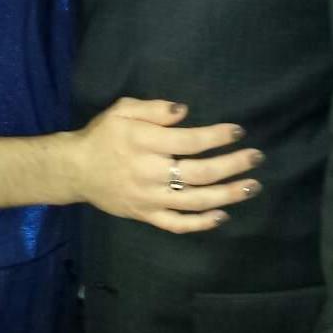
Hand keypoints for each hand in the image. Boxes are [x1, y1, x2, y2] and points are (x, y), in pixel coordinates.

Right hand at [70, 97, 263, 233]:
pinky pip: (177, 224)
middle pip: (199, 173)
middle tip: (256, 157)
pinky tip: (222, 215)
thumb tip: (185, 111)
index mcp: (145, 143)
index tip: (238, 131)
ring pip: (194, 201)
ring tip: (251, 186)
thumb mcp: (122, 110)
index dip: (217, 136)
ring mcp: (149, 198)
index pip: (190, 140)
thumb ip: (153, 108)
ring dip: (227, 195)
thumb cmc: (102, 135)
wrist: (75, 170)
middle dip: (232, 165)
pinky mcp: (146, 215)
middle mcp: (150, 172)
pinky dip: (201, 223)